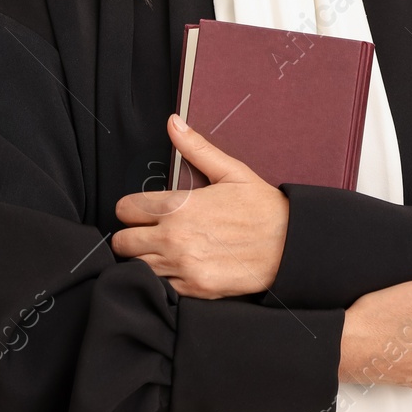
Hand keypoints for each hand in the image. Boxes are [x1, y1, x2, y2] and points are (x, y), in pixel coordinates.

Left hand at [110, 113, 289, 299]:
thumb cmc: (261, 208)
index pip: (125, 209)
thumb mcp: (231, 171)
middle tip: (147, 234)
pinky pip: (159, 287)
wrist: (289, 245)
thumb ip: (196, 148)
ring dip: (144, 259)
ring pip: (136, 267)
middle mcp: (173, 238)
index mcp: (178, 206)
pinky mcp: (193, 288)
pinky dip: (162, 280)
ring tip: (161, 251)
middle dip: (131, 235)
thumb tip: (173, 123)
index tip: (142, 212)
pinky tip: (176, 268)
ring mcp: (182, 266)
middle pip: (122, 242)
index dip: (131, 209)